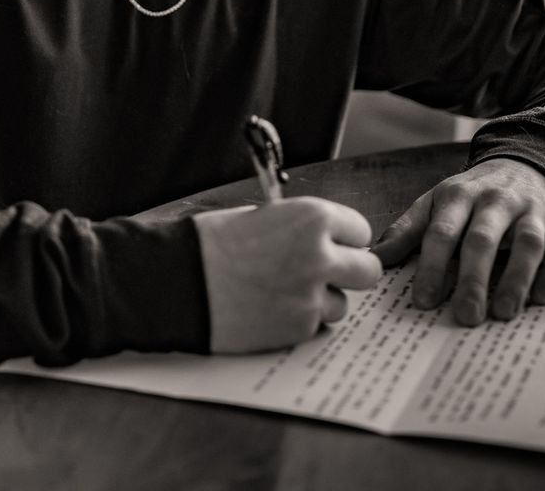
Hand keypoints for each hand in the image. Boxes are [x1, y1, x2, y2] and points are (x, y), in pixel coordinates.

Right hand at [194, 197, 382, 353]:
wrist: (176, 282)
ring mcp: (311, 296)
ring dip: (320, 300)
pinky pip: (314, 326)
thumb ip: (300, 227)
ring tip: (284, 292)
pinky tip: (269, 309)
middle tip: (323, 273)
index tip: (331, 244)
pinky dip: (298, 320)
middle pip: (368, 271)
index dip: (343, 239)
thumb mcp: (260, 215)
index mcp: (312, 218)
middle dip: (348, 272)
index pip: (360, 231)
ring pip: (341, 304)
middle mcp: (320, 256)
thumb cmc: (210, 243)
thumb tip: (323, 240)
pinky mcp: (297, 328)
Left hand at [370, 158, 544, 325]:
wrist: (526, 164)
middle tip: (465, 316)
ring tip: (503, 313)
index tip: (422, 301)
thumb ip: (407, 231)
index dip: (431, 266)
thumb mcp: (435, 203)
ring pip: (527, 244)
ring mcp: (531, 211)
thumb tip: (373, 260)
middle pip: (483, 239)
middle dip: (473, 279)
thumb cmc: (472, 196)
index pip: (442, 232)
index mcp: (458, 195)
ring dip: (516, 279)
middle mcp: (496, 201)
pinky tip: (540, 299)